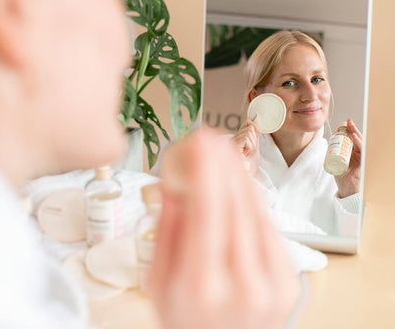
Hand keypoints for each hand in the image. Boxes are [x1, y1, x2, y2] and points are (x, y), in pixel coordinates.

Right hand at [151, 129, 299, 328]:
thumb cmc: (185, 318)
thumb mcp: (159, 280)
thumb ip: (167, 229)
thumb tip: (173, 180)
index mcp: (202, 286)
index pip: (208, 212)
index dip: (205, 169)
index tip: (197, 141)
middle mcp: (244, 284)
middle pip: (235, 205)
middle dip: (221, 163)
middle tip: (209, 137)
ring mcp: (273, 281)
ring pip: (255, 210)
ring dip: (237, 173)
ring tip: (223, 151)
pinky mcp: (289, 276)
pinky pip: (266, 223)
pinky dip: (250, 195)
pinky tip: (237, 178)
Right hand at [230, 119, 260, 174]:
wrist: (249, 176)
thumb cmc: (251, 164)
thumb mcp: (254, 147)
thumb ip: (254, 136)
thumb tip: (256, 124)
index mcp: (238, 138)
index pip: (247, 123)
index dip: (254, 126)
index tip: (258, 132)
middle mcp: (233, 139)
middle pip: (250, 127)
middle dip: (254, 140)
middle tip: (249, 151)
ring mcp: (231, 142)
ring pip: (249, 132)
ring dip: (252, 144)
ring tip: (247, 153)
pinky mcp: (232, 145)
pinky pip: (246, 138)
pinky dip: (250, 146)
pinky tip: (245, 153)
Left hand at [335, 119, 362, 197]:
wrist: (345, 188)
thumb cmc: (341, 175)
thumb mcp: (334, 162)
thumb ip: (331, 154)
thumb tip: (325, 143)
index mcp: (351, 151)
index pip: (351, 138)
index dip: (349, 130)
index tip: (344, 123)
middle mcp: (358, 153)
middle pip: (357, 138)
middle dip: (353, 129)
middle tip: (347, 122)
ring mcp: (361, 157)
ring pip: (360, 143)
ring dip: (356, 134)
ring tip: (350, 128)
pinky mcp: (363, 162)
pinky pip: (363, 151)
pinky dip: (359, 143)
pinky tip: (355, 138)